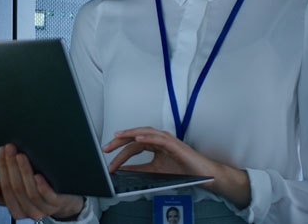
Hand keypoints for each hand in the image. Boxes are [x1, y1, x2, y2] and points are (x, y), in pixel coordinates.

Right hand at [0, 143, 84, 220]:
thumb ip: (0, 190)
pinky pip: (47, 197)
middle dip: (10, 166)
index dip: (1, 169)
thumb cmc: (38, 192)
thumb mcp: (18, 191)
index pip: (3, 189)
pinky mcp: (57, 204)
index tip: (0, 153)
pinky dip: (41, 186)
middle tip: (10, 148)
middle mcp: (28, 211)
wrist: (65, 200)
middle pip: (15, 189)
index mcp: (15, 209)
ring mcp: (43, 208)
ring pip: (30, 192)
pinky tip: (38, 175)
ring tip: (21, 155)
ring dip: (23, 172)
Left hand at [102, 127, 249, 208]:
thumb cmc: (182, 171)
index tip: (107, 154)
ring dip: (130, 135)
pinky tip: (137, 139)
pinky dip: (147, 137)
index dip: (119, 148)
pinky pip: (158, 138)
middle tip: (106, 148)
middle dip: (119, 141)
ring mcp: (167, 140)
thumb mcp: (154, 171)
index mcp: (154, 144)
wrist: (201, 175)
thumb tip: (122, 170)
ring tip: (117, 137)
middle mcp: (159, 139)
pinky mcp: (174, 144)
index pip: (133, 143)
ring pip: (145, 133)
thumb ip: (138, 169)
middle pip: (135, 136)